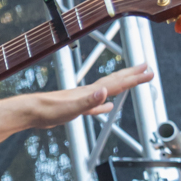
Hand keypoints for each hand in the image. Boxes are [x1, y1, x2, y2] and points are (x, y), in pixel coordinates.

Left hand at [27, 63, 153, 127]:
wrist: (31, 112)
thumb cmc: (48, 110)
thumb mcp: (71, 108)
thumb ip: (89, 102)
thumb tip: (106, 93)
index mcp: (90, 93)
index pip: (117, 84)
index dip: (134, 78)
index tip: (149, 72)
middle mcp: (88, 93)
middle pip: (114, 82)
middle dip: (131, 75)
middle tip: (147, 68)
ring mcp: (82, 100)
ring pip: (106, 91)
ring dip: (120, 86)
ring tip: (131, 81)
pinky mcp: (75, 108)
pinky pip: (95, 105)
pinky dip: (103, 105)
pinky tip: (107, 106)